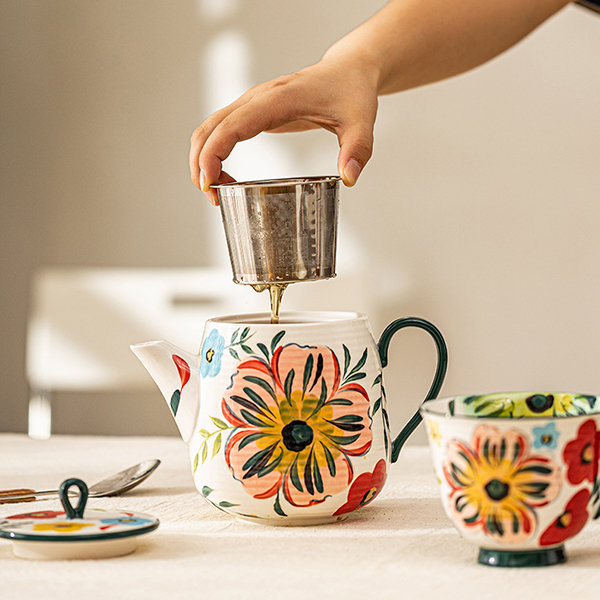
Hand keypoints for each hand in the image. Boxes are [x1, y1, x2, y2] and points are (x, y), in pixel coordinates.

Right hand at [189, 55, 378, 204]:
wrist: (348, 71)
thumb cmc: (352, 93)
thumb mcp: (361, 122)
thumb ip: (358, 149)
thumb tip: (349, 178)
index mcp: (277, 99)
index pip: (232, 126)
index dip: (213, 154)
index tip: (209, 183)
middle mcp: (257, 98)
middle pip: (210, 129)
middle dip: (201, 164)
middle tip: (212, 198)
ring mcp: (252, 104)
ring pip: (210, 129)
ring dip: (203, 160)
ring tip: (217, 193)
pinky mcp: (254, 112)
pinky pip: (221, 131)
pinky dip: (213, 154)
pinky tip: (226, 178)